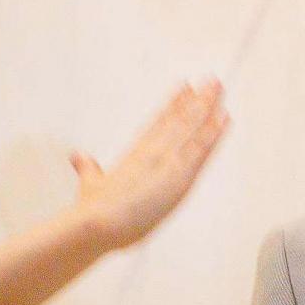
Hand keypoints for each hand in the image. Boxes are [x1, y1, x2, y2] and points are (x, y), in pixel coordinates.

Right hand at [70, 79, 229, 251]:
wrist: (96, 224)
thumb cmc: (92, 210)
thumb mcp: (91, 184)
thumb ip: (88, 169)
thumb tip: (79, 157)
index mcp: (135, 153)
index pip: (158, 124)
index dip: (174, 105)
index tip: (185, 87)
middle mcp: (152, 152)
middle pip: (179, 121)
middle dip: (197, 100)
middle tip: (212, 80)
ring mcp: (166, 161)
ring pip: (191, 129)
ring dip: (207, 108)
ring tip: (219, 87)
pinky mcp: (178, 176)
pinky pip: (200, 150)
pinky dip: (213, 133)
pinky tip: (224, 118)